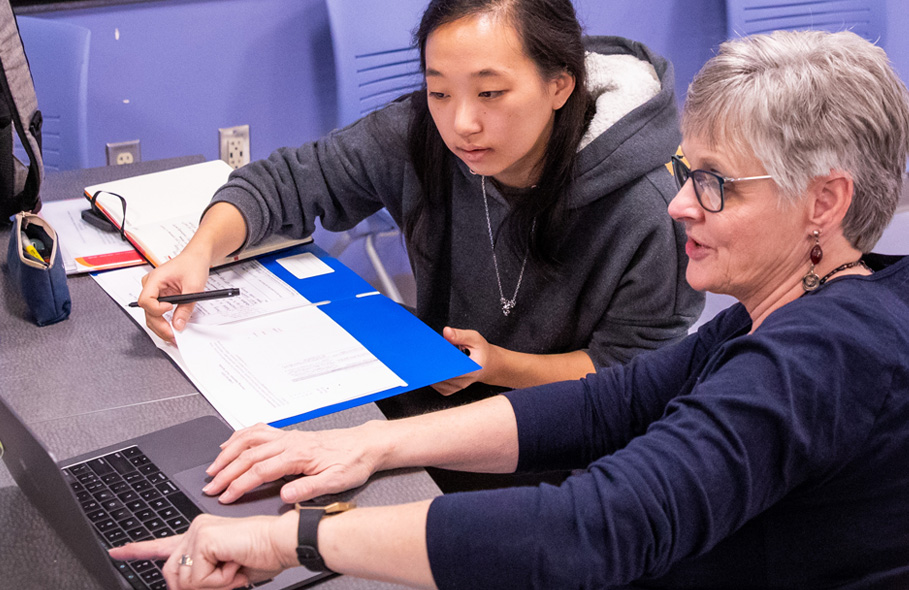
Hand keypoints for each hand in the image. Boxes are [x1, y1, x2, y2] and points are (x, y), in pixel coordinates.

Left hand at [109, 511, 297, 589]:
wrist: (282, 543)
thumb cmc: (264, 555)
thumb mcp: (227, 574)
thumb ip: (204, 578)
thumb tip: (185, 586)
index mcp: (200, 537)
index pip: (162, 545)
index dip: (137, 550)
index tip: (117, 551)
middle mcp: (196, 529)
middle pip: (172, 576)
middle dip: (200, 586)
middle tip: (228, 573)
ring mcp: (198, 531)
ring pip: (184, 580)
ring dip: (213, 584)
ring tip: (234, 565)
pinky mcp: (203, 538)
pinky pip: (198, 578)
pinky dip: (220, 580)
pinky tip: (234, 562)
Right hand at [137, 252, 210, 341]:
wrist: (196, 258)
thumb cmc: (193, 264)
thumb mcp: (194, 287)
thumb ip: (185, 307)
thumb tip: (178, 325)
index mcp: (155, 279)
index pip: (146, 300)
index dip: (157, 309)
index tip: (170, 309)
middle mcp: (150, 285)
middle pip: (148, 311)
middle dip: (159, 326)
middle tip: (173, 337)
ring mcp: (154, 291)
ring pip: (151, 314)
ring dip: (161, 326)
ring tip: (173, 336)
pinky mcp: (159, 296)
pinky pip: (157, 311)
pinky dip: (164, 321)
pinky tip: (171, 328)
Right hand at [204, 422, 383, 503]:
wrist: (365, 445)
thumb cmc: (352, 463)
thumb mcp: (335, 482)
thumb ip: (308, 488)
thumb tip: (285, 496)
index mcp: (298, 455)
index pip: (259, 471)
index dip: (238, 485)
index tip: (225, 497)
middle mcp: (289, 442)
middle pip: (248, 455)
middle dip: (225, 472)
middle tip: (210, 486)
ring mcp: (288, 436)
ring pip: (249, 439)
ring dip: (228, 452)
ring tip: (213, 466)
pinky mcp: (290, 435)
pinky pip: (259, 430)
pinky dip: (240, 436)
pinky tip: (231, 443)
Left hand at [431, 327, 495, 394]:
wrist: (489, 365)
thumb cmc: (481, 351)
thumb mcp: (474, 338)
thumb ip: (460, 335)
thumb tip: (446, 331)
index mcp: (471, 370)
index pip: (449, 369)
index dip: (438, 362)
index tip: (431, 353)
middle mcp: (463, 382)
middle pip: (440, 375)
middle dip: (432, 364)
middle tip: (426, 353)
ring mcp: (456, 387)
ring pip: (436, 381)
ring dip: (431, 370)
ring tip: (428, 358)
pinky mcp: (450, 390)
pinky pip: (436, 386)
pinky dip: (432, 377)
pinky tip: (433, 366)